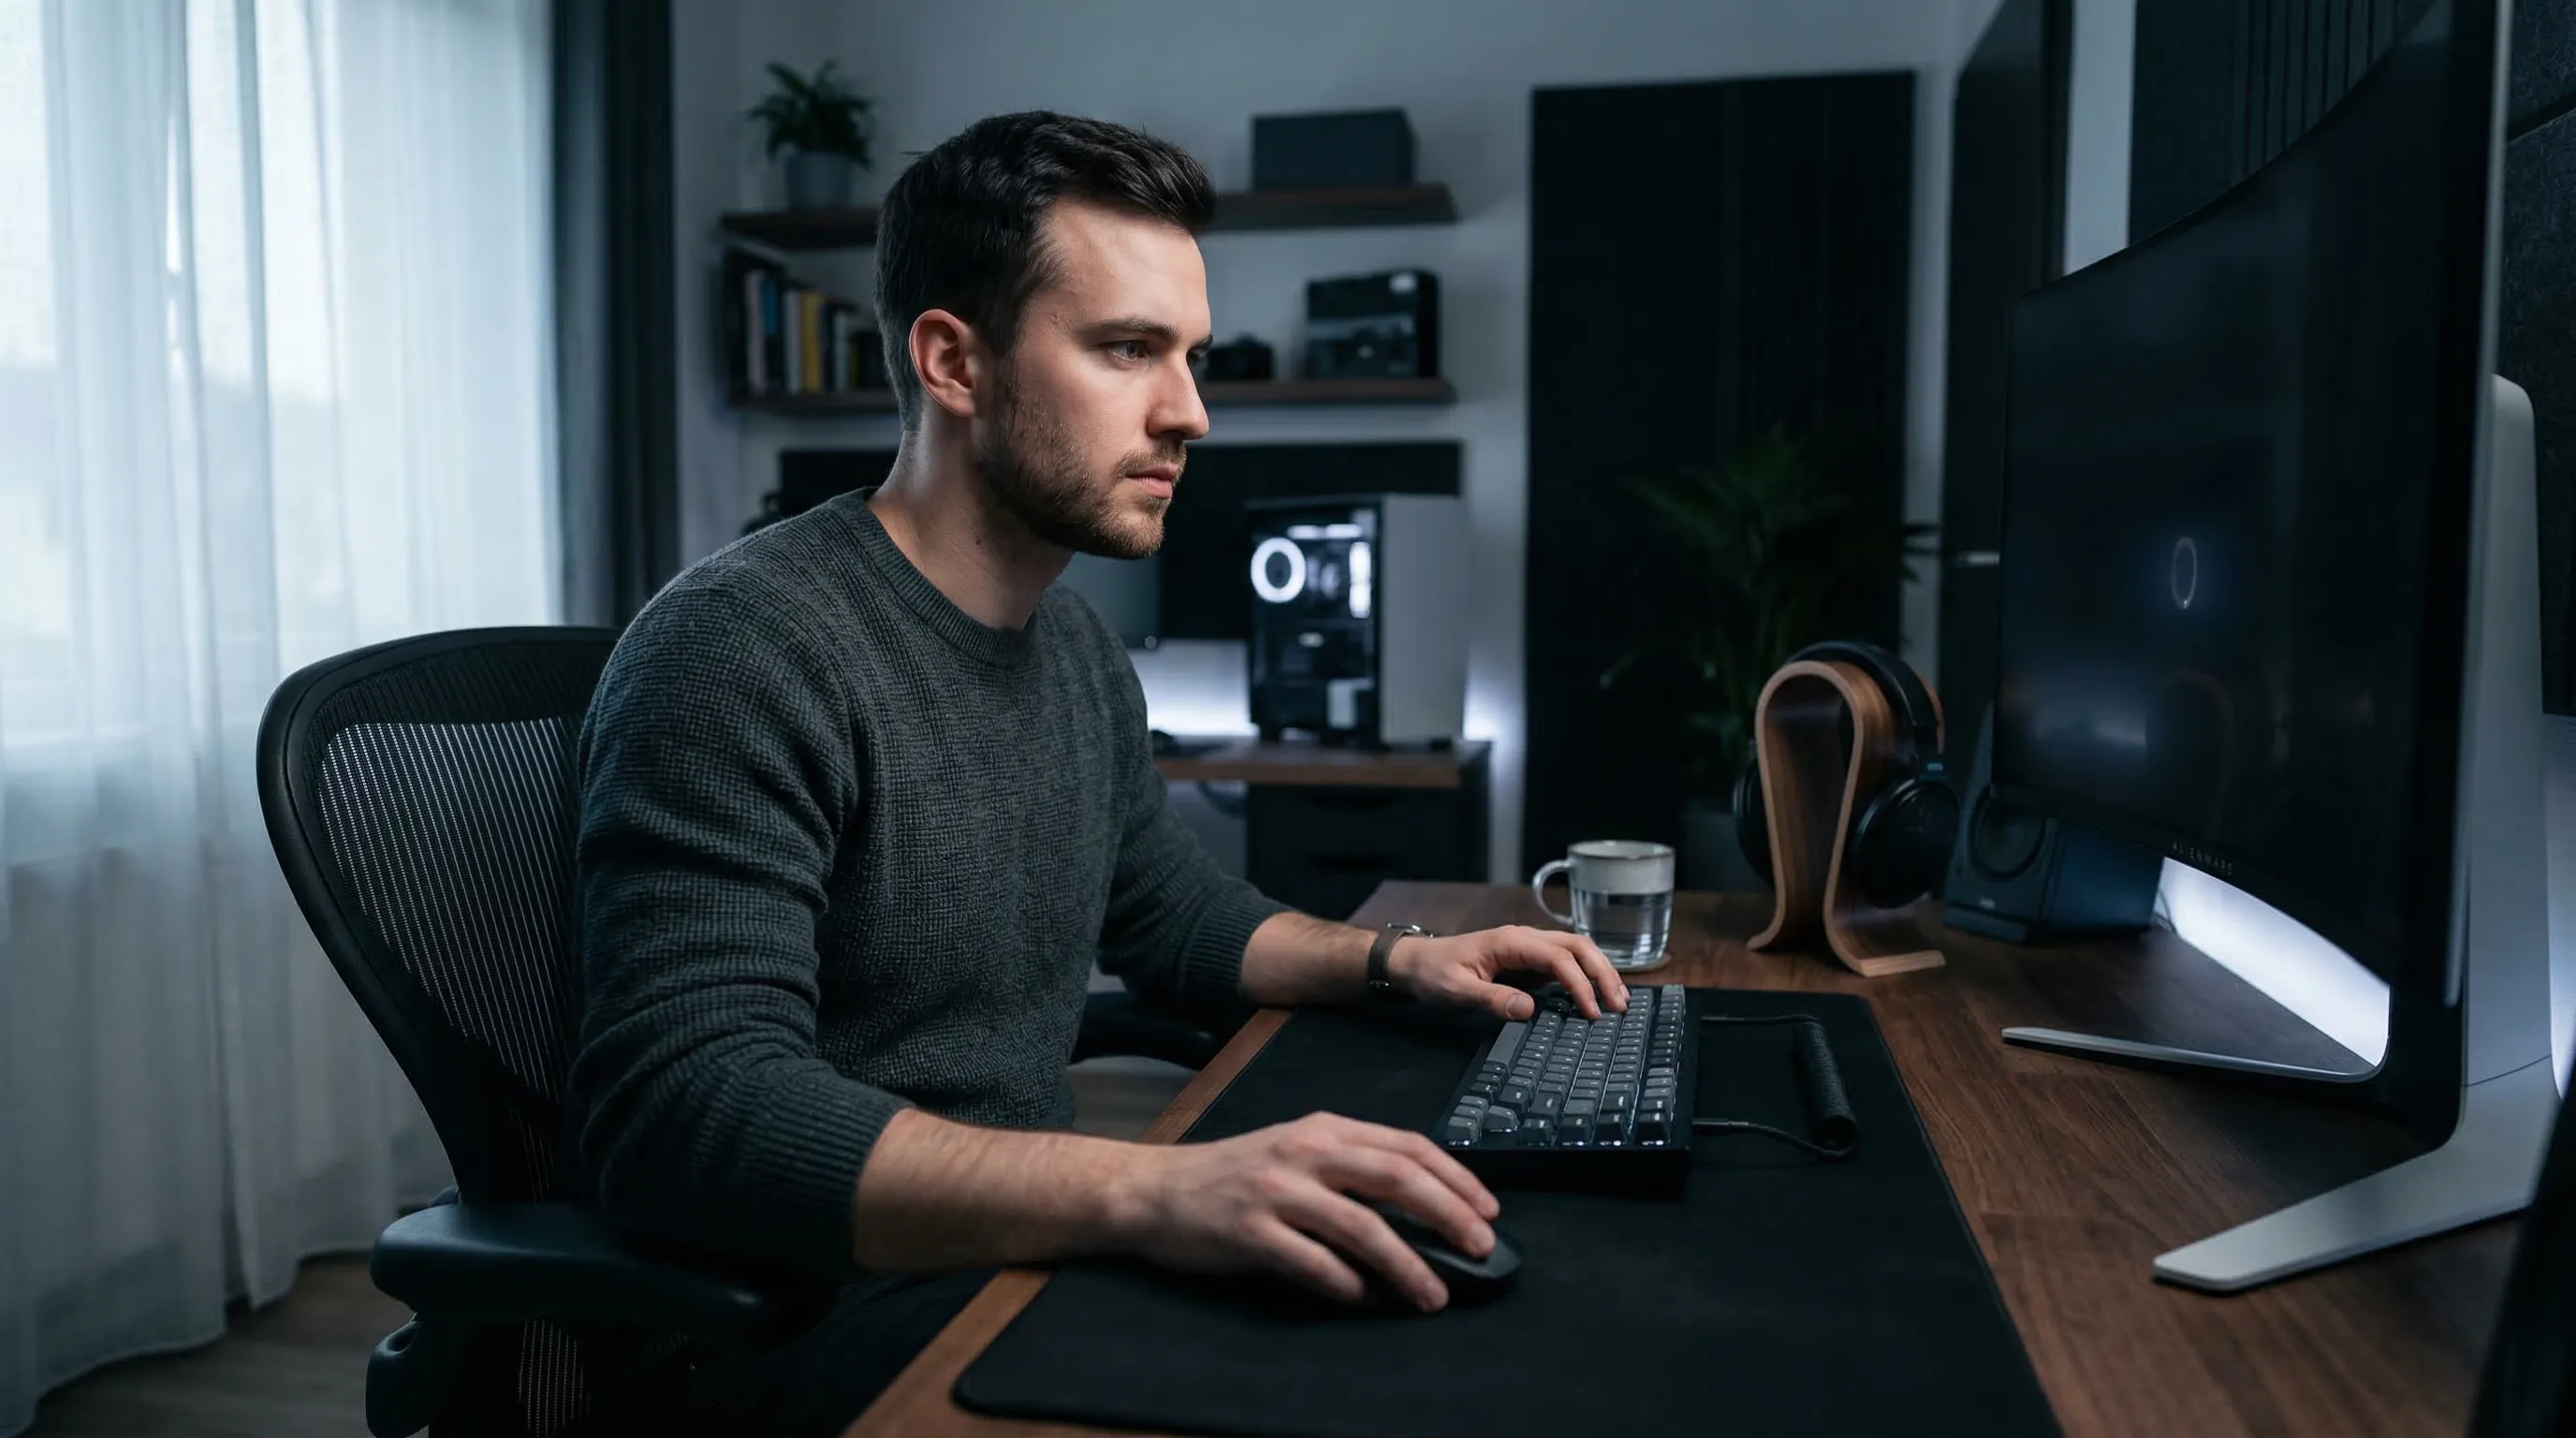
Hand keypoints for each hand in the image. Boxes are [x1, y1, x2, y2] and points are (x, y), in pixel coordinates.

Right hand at [1112, 1112, 1499, 1310]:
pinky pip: (1310, 1260)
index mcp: (1324, 1128)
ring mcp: (1276, 1189)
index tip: (1488, 1209)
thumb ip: (1350, 1170)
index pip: (1407, 1145)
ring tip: (1433, 1294)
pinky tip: (1360, 1298)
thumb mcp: (1296, 1152)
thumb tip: (1421, 1209)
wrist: (1154, 1190)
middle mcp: (1304, 1150)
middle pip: (1395, 1176)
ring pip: (1361, 1224)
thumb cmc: (1233, 1175)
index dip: (1455, 1177)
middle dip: (1448, 1213)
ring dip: (1406, 1263)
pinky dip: (1343, 1283)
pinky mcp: (1248, 1229)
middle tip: (1480, 1246)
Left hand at [1388, 924, 1628, 1019]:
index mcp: (1511, 942)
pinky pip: (1563, 963)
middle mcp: (1525, 939)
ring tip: (1618, 1000)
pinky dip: (1585, 976)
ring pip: (1575, 951)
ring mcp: (1528, 948)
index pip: (1558, 958)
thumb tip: (1529, 1010)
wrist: (1414, 962)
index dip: (1580, 984)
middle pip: (1577, 946)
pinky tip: (1596, 995)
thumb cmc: (1433, 973)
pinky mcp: (1527, 961)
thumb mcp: (1457, 990)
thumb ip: (1492, 999)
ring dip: (1599, 972)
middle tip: (1620, 1006)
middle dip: (1602, 973)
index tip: (1592, 1013)